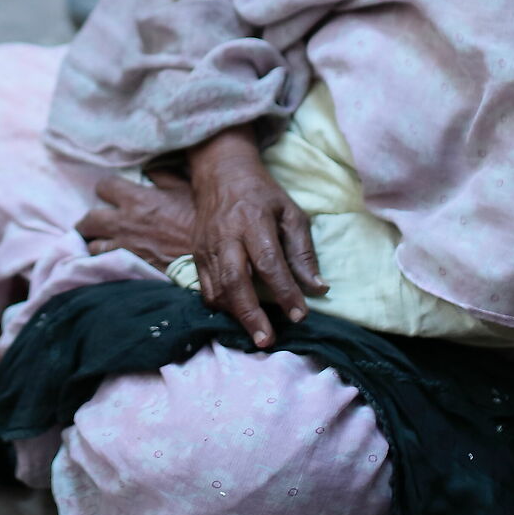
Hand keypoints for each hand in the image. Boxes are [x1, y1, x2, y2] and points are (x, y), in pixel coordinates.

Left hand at [76, 171, 198, 269]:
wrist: (207, 257)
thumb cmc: (197, 220)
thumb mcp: (183, 189)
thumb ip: (162, 176)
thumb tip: (150, 168)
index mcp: (136, 199)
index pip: (104, 187)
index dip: (106, 189)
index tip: (110, 193)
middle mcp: (124, 222)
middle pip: (88, 220)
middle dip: (88, 221)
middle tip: (93, 223)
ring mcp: (124, 247)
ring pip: (92, 246)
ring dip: (95, 243)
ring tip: (100, 243)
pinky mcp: (129, 267)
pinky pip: (104, 264)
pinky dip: (103, 262)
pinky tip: (108, 261)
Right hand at [187, 126, 325, 347]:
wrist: (220, 174)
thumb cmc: (262, 195)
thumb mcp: (291, 212)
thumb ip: (303, 251)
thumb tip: (317, 288)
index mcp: (253, 220)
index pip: (269, 261)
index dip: (285, 291)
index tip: (300, 315)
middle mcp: (226, 235)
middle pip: (235, 280)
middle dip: (251, 313)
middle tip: (268, 340)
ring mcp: (207, 246)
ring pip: (216, 288)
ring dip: (236, 315)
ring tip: (256, 335)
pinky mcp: (196, 254)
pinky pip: (204, 288)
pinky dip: (220, 306)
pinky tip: (237, 317)